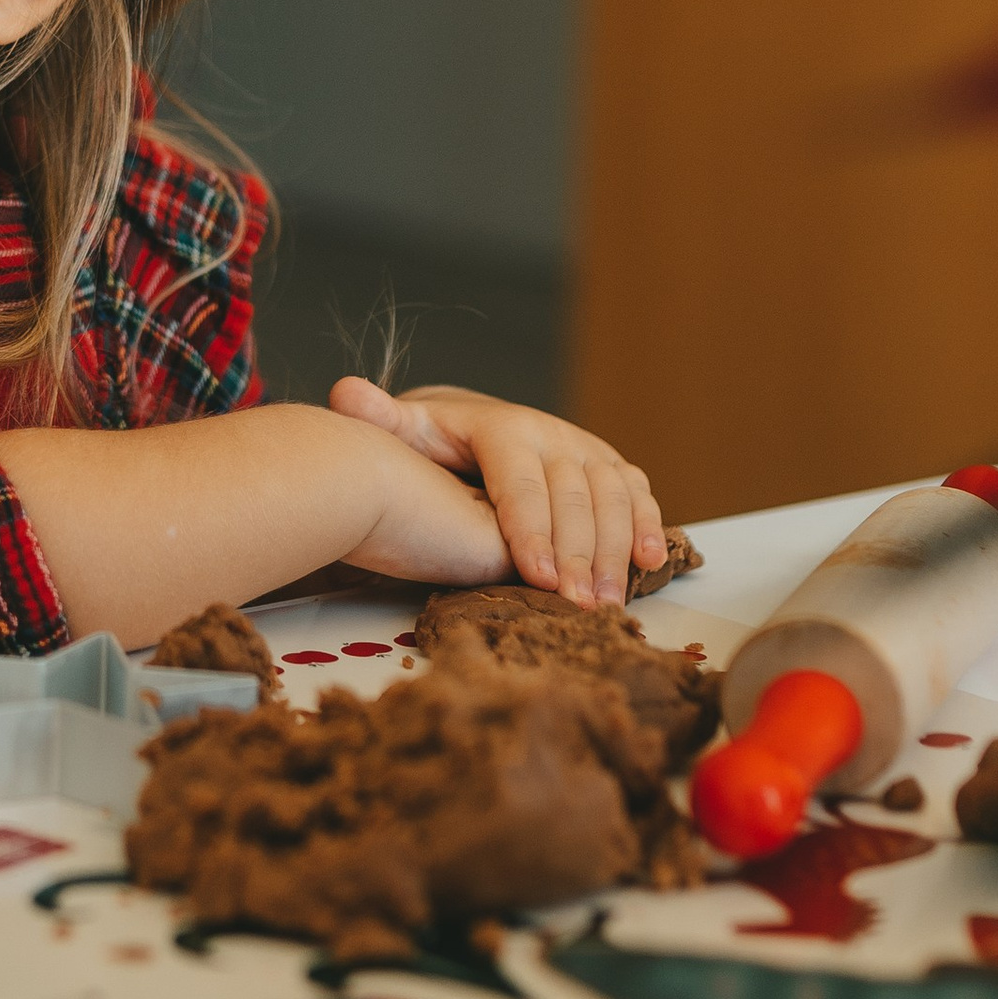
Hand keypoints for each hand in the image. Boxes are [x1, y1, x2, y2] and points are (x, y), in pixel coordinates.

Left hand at [329, 380, 664, 608]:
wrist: (469, 426)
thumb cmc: (432, 442)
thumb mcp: (405, 430)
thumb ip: (381, 419)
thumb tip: (345, 393)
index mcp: (504, 427)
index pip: (520, 482)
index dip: (531, 530)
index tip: (536, 576)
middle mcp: (552, 434)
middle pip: (572, 496)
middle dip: (577, 555)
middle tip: (577, 605)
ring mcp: (585, 450)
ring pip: (612, 498)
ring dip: (615, 552)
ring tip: (607, 602)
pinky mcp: (609, 466)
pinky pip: (637, 494)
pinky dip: (649, 526)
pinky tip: (652, 563)